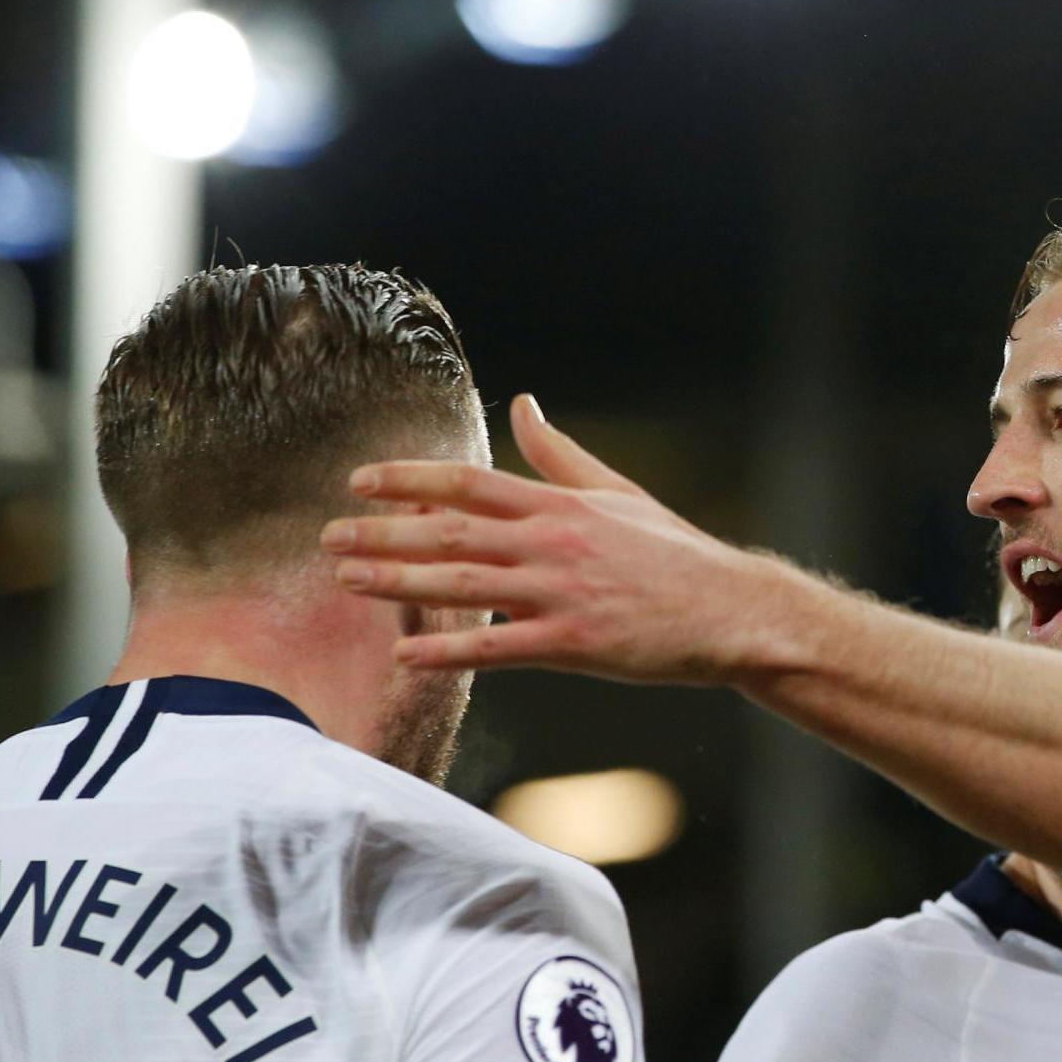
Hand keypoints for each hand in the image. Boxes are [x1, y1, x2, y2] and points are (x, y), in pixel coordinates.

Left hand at [321, 395, 798, 683]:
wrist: (732, 610)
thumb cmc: (676, 555)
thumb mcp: (618, 492)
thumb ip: (560, 454)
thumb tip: (523, 404)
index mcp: (560, 505)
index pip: (468, 483)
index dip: (408, 480)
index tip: (361, 482)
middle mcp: (553, 542)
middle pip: (451, 532)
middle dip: (382, 534)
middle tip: (328, 537)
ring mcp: (562, 593)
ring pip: (464, 585)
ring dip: (399, 583)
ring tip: (347, 581)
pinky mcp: (576, 643)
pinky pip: (499, 648)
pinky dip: (450, 653)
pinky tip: (407, 657)